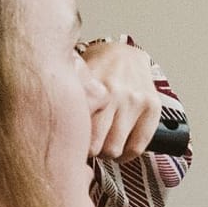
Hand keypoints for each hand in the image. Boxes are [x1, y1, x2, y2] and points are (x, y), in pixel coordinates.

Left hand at [79, 38, 161, 159]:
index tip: (72, 141)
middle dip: (89, 150)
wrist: (124, 53)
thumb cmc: (95, 70)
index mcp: (93, 88)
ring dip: (107, 152)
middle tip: (88, 144)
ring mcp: (135, 101)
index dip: (71, 142)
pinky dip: (127, 154)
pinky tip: (120, 147)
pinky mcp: (153, 107)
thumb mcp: (77, 80)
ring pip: (115, 149)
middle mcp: (115, 94)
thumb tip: (54, 133)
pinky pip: (137, 147)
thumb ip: (69, 103)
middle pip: (95, 146)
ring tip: (104, 144)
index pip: (78, 132)